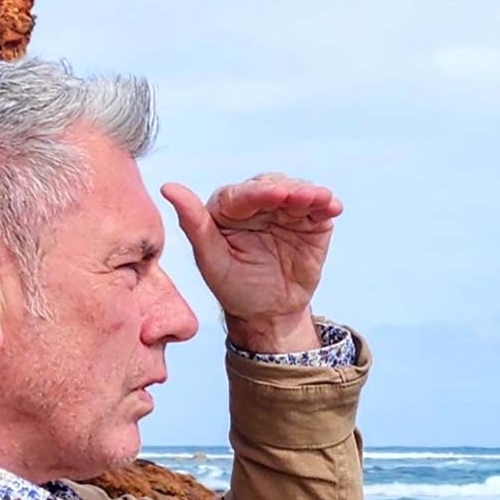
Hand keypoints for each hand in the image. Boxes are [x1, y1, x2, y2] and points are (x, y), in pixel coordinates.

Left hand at [161, 174, 341, 352]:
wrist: (267, 313)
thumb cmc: (232, 286)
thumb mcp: (210, 259)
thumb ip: (192, 222)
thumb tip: (168, 187)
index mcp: (226, 209)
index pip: (240, 195)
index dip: (257, 193)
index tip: (274, 195)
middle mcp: (256, 204)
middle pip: (272, 186)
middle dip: (288, 190)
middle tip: (301, 197)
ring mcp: (285, 211)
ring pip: (297, 192)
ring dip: (309, 194)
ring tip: (319, 200)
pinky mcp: (309, 222)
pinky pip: (318, 209)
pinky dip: (325, 204)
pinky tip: (331, 206)